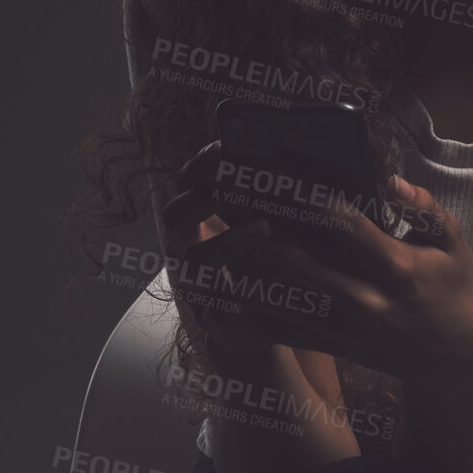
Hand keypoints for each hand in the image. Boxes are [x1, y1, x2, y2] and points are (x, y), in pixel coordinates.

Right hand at [158, 140, 296, 360]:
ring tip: (265, 226)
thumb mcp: (265, 225)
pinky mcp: (215, 318)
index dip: (198, 165)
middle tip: (238, 183)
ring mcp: (194, 285)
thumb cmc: (267, 263)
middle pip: (175, 216)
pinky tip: (275, 274)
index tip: (222, 146)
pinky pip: (222, 302)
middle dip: (204, 196)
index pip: (183, 185)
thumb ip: (266, 198)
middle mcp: (184, 251)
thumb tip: (297, 157)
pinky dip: (248, 286)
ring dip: (229, 241)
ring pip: (196, 261)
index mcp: (195, 222)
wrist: (263, 327)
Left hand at [226, 174, 472, 384]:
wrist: (456, 359)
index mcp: (399, 268)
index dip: (318, 205)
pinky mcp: (341, 348)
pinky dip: (261, 313)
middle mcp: (371, 301)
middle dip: (271, 241)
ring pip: (291, 303)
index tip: (291, 183)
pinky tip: (239, 290)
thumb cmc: (455, 288)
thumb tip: (391, 182)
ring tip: (231, 248)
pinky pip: (290, 333)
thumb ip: (425, 208)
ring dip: (258, 277)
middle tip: (242, 214)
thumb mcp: (454, 243)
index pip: (351, 230)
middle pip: (307, 269)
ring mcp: (352, 329)